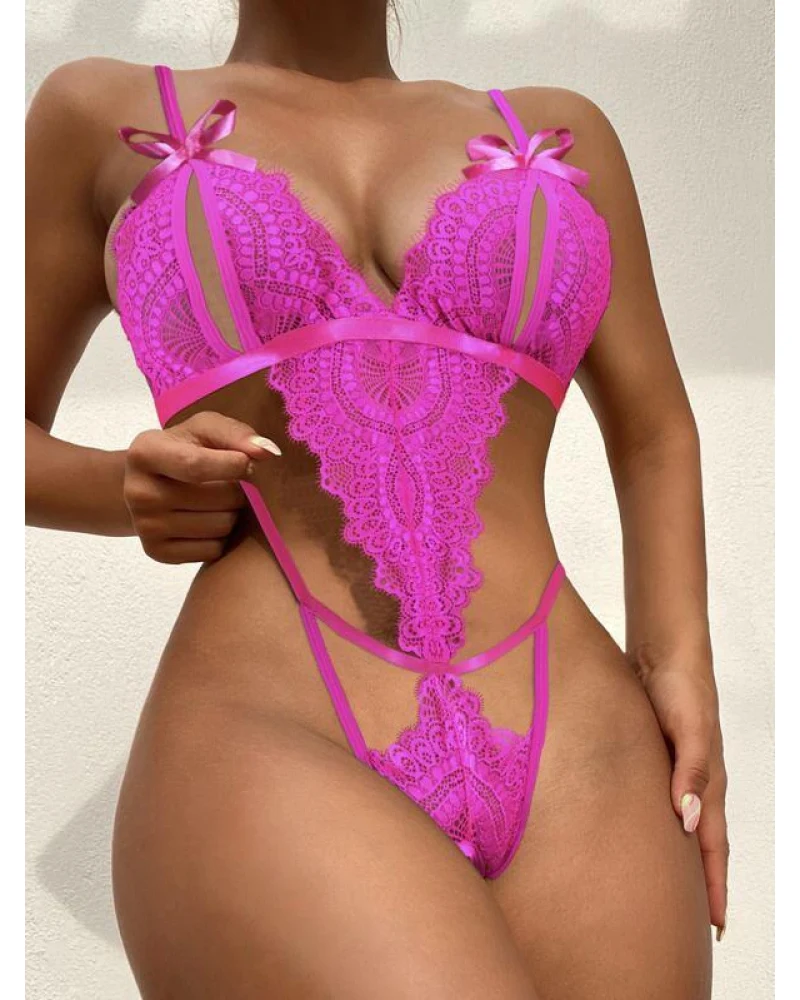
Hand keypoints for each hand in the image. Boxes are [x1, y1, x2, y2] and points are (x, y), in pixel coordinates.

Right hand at [123, 411, 280, 563]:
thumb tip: (268, 452)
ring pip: (221, 526)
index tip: (248, 463)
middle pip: (219, 499)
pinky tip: (208, 520)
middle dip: (238, 490)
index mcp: (145, 453)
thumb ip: (236, 433)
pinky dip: (221, 537)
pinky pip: (213, 550)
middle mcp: (138, 492)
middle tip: (230, 484)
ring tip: (219, 501)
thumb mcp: (204, 429)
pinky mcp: (157, 552)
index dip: (235, 466)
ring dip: (232, 514)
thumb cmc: (183, 449)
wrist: (148, 483)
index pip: (198, 466)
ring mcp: (145, 526)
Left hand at [632, 656, 728, 940]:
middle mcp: (692, 782)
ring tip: (664, 889)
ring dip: (676, 857)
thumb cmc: (681, 685)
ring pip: (677, 824)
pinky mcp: (651, 756)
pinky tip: (637, 833)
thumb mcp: (688, 727)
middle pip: (699, 843)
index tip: (714, 926)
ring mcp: (673, 770)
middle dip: (698, 884)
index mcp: (706, 782)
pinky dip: (654, 825)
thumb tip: (688, 821)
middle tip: (689, 923)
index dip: (714, 886)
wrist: (663, 649)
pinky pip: (657, 801)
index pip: (713, 846)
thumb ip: (689, 771)